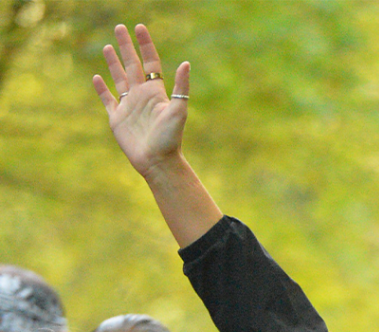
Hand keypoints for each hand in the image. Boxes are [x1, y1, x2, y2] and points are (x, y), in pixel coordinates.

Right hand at [92, 24, 189, 179]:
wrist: (158, 162)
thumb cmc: (170, 139)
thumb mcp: (178, 111)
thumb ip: (180, 88)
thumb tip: (185, 63)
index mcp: (155, 92)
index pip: (150, 62)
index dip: (145, 45)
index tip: (140, 27)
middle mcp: (141, 96)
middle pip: (132, 65)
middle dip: (126, 46)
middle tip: (120, 27)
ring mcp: (129, 106)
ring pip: (119, 78)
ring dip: (113, 63)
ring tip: (108, 46)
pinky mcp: (117, 119)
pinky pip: (108, 100)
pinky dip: (101, 89)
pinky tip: (96, 78)